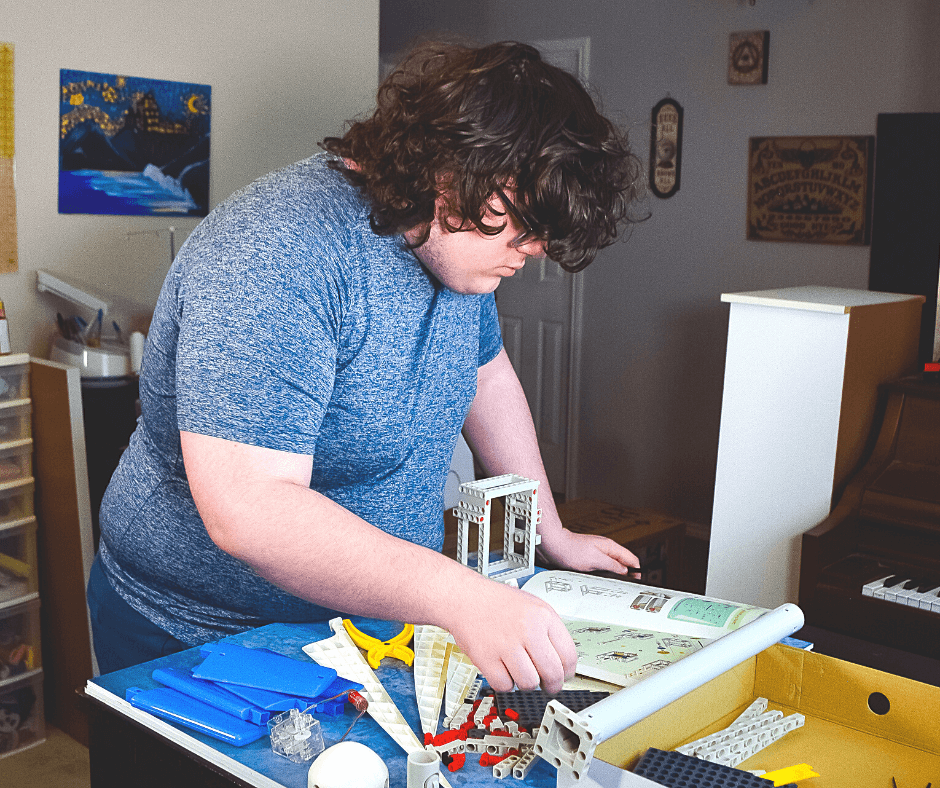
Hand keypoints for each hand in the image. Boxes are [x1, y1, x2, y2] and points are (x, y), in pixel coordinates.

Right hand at [443, 577, 577, 693]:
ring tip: (520, 671)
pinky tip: (503, 669)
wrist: (465, 597)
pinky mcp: (486, 658)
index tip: (563, 677)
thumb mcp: (533, 606)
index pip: (569, 656)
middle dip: (552, 685)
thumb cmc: (497, 603)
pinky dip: (505, 683)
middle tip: (546, 685)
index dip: (568, 672)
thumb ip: (550, 632)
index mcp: (543, 616)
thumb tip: (563, 663)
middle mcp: (527, 629)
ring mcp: (506, 644)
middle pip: (552, 674)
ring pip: (529, 683)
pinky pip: (505, 686)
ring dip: (526, 684)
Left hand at [538, 527, 640, 577]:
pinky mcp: (590, 558)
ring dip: (615, 574)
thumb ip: (612, 565)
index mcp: (610, 547)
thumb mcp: (595, 560)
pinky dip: (605, 574)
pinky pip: (603, 567)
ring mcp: (598, 553)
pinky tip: (602, 580)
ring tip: (616, 585)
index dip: (636, 570)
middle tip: (627, 586)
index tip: (637, 581)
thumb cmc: (571, 550)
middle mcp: (605, 549)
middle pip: (623, 563)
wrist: (554, 546)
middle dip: (627, 573)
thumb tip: (625, 570)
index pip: (631, 558)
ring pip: (613, 565)